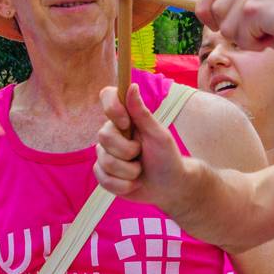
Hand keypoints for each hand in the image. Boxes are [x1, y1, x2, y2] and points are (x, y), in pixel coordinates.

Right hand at [96, 82, 188, 209]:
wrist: (169, 187)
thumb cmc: (167, 158)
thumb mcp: (159, 135)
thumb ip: (142, 113)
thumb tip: (132, 86)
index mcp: (126, 118)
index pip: (107, 96)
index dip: (112, 108)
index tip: (126, 122)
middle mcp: (112, 133)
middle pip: (103, 136)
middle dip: (127, 151)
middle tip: (141, 154)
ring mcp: (105, 154)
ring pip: (105, 161)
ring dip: (129, 171)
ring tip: (140, 170)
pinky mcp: (103, 174)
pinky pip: (104, 179)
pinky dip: (123, 185)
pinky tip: (134, 183)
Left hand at [195, 0, 273, 54]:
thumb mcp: (263, 14)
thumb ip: (241, 13)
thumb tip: (215, 24)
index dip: (204, 10)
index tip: (211, 24)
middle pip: (212, 13)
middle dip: (229, 32)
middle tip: (257, 33)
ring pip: (225, 29)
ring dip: (245, 40)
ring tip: (268, 33)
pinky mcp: (253, 9)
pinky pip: (240, 38)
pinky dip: (255, 45)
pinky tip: (273, 35)